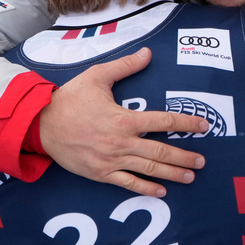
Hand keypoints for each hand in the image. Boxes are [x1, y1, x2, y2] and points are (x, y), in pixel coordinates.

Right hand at [38, 47, 206, 196]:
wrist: (41, 125)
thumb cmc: (70, 99)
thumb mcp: (97, 77)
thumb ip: (125, 66)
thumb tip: (147, 53)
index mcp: (123, 119)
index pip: (163, 120)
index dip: (186, 122)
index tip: (203, 125)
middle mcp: (121, 142)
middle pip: (160, 150)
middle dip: (184, 156)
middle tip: (202, 161)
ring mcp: (111, 161)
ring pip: (148, 169)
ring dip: (172, 173)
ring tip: (191, 176)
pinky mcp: (101, 174)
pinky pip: (127, 184)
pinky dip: (146, 188)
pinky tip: (162, 191)